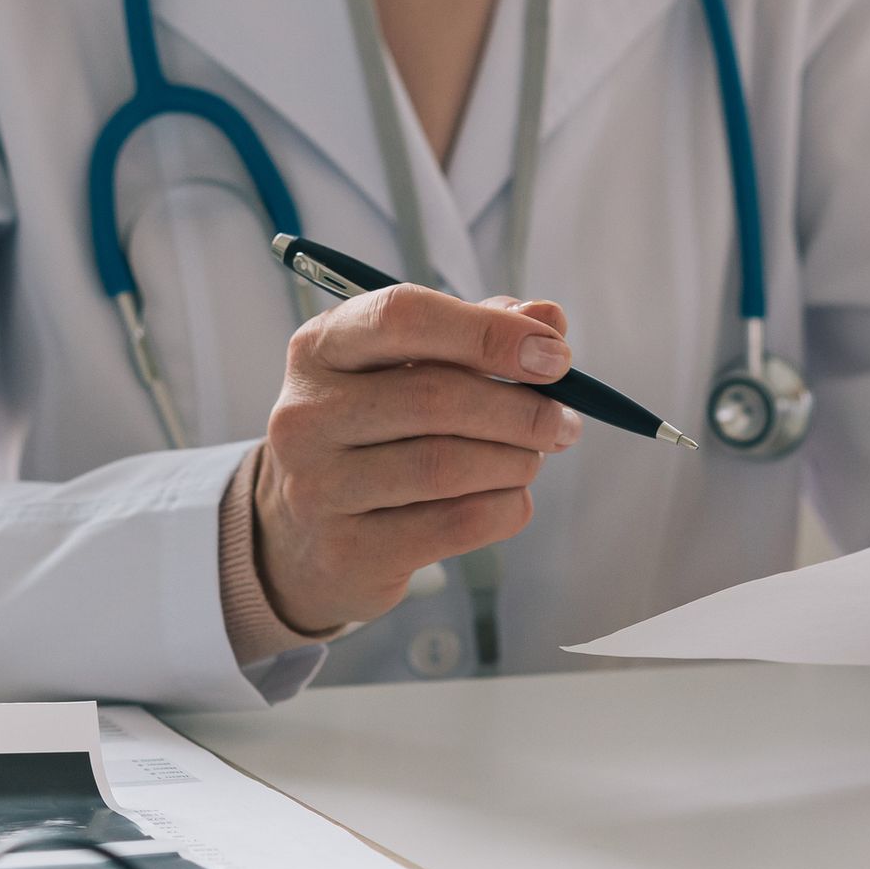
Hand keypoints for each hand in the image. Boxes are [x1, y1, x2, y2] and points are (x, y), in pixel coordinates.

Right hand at [254, 288, 582, 633]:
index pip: (404, 317)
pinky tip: (511, 498)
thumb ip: (481, 334)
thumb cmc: (379, 434)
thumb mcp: (414, 370)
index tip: (555, 355)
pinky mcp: (348, 551)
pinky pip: (457, 523)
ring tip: (533, 459)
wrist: (308, 538)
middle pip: (436, 397)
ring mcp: (317, 487)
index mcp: (321, 348)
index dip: (489, 333)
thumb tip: (550, 317)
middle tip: (563, 421)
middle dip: (521, 409)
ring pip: (448, 465)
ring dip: (517, 461)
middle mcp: (305, 414)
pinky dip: (507, 507)